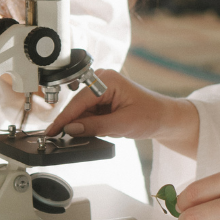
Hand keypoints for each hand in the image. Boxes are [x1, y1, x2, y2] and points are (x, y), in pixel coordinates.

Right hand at [47, 70, 200, 156]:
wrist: (166, 119)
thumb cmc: (151, 115)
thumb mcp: (123, 124)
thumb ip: (95, 126)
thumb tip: (72, 128)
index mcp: (107, 80)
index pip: (79, 100)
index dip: (65, 118)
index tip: (53, 130)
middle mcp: (102, 80)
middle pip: (79, 105)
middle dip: (75, 123)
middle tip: (62, 139)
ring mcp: (102, 89)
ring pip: (83, 111)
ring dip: (87, 125)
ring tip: (102, 133)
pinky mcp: (104, 98)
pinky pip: (90, 113)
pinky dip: (92, 124)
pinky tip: (101, 130)